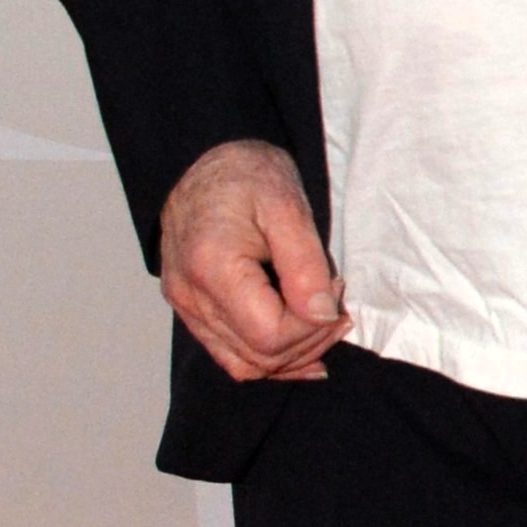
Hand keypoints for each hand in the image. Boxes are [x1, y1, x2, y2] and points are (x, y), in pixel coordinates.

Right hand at [158, 140, 347, 383]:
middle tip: (339, 307)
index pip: (270, 334)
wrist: (202, 161)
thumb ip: (306, 264)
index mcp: (212, 267)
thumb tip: (323, 315)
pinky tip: (301, 348)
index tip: (335, 286)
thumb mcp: (287, 205)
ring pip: (245, 364)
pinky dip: (269, 357)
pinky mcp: (191, 310)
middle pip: (260, 355)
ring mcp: (187, 307)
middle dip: (311, 340)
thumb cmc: (245, 175)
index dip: (313, 325)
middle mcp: (191, 296)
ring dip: (294, 355)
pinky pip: (231, 355)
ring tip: (324, 325)